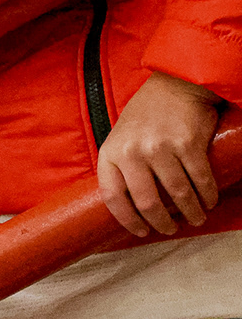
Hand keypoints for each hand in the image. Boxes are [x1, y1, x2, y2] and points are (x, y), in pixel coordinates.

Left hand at [97, 72, 221, 236]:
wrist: (173, 87)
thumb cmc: (145, 117)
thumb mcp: (120, 140)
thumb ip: (121, 168)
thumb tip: (129, 205)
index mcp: (110, 154)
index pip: (112, 197)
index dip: (127, 219)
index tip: (140, 231)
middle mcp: (132, 152)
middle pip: (147, 202)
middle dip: (162, 222)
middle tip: (170, 229)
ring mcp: (160, 148)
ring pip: (178, 195)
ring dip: (191, 212)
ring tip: (196, 218)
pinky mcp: (187, 145)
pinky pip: (200, 180)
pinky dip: (207, 196)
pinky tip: (209, 201)